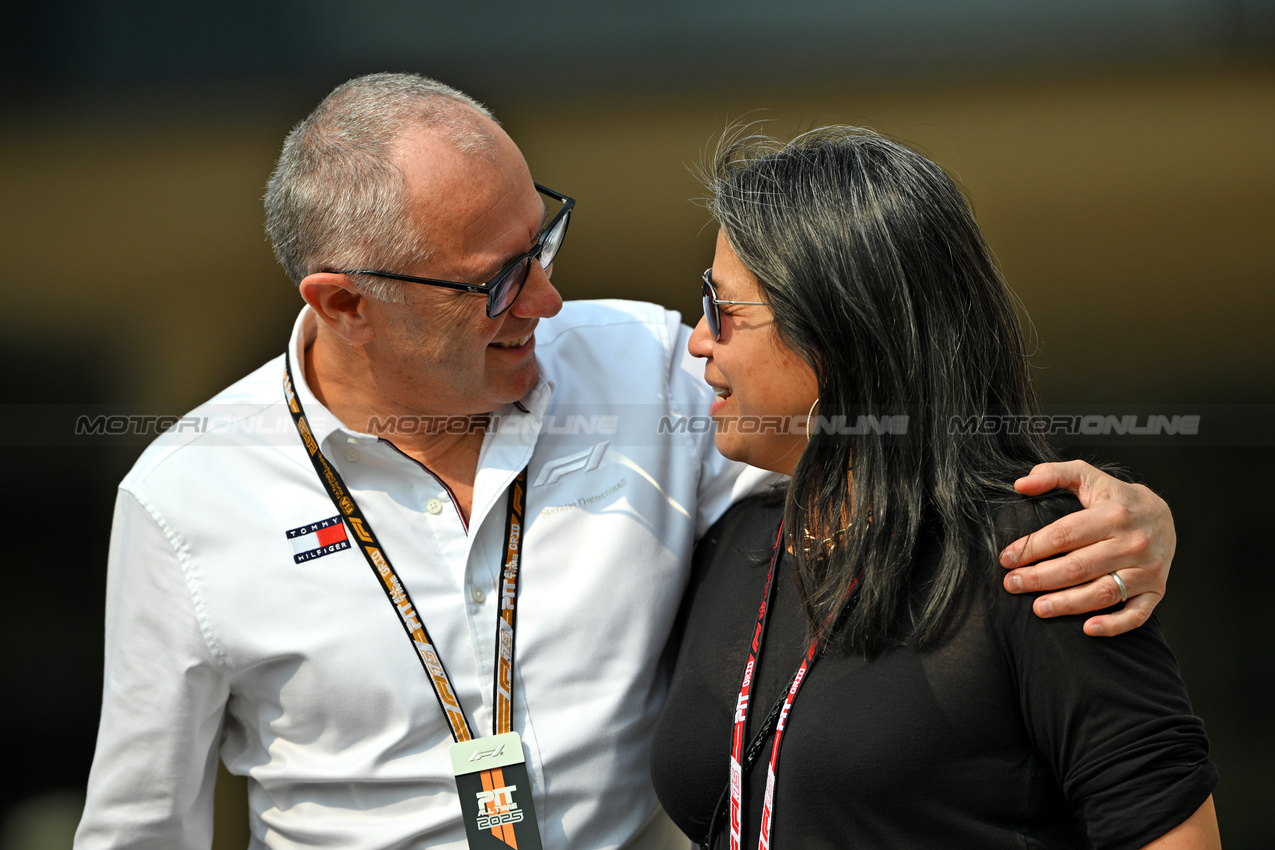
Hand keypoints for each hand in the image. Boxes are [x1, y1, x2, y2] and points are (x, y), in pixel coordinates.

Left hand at [1000, 459, 1174, 636]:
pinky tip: (1087, 629)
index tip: (1007, 558)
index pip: (1065, 535)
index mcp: (1114, 514)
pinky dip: (1113, 625)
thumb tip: (1020, 485)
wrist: (1163, 516)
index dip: (1032, 548)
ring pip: (1103, 592)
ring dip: (1068, 604)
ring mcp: (1147, 569)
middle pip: (1079, 567)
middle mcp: (1133, 542)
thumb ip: (1053, 474)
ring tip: (1038, 608)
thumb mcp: (1086, 476)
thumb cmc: (1115, 499)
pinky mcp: (1156, 590)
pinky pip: (1136, 614)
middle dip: (1040, 578)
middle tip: (1012, 585)